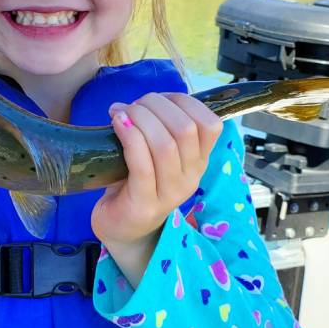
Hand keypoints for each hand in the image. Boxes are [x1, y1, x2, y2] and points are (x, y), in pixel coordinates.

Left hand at [90, 92, 222, 286]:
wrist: (122, 228)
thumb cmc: (136, 183)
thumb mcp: (154, 153)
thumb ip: (155, 128)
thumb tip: (130, 103)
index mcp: (198, 161)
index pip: (210, 123)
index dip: (183, 101)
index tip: (157, 100)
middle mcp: (191, 177)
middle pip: (185, 128)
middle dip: (156, 105)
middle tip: (132, 106)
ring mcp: (170, 194)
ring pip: (165, 144)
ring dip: (140, 118)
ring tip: (121, 114)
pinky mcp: (145, 204)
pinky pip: (143, 164)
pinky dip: (130, 136)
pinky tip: (117, 124)